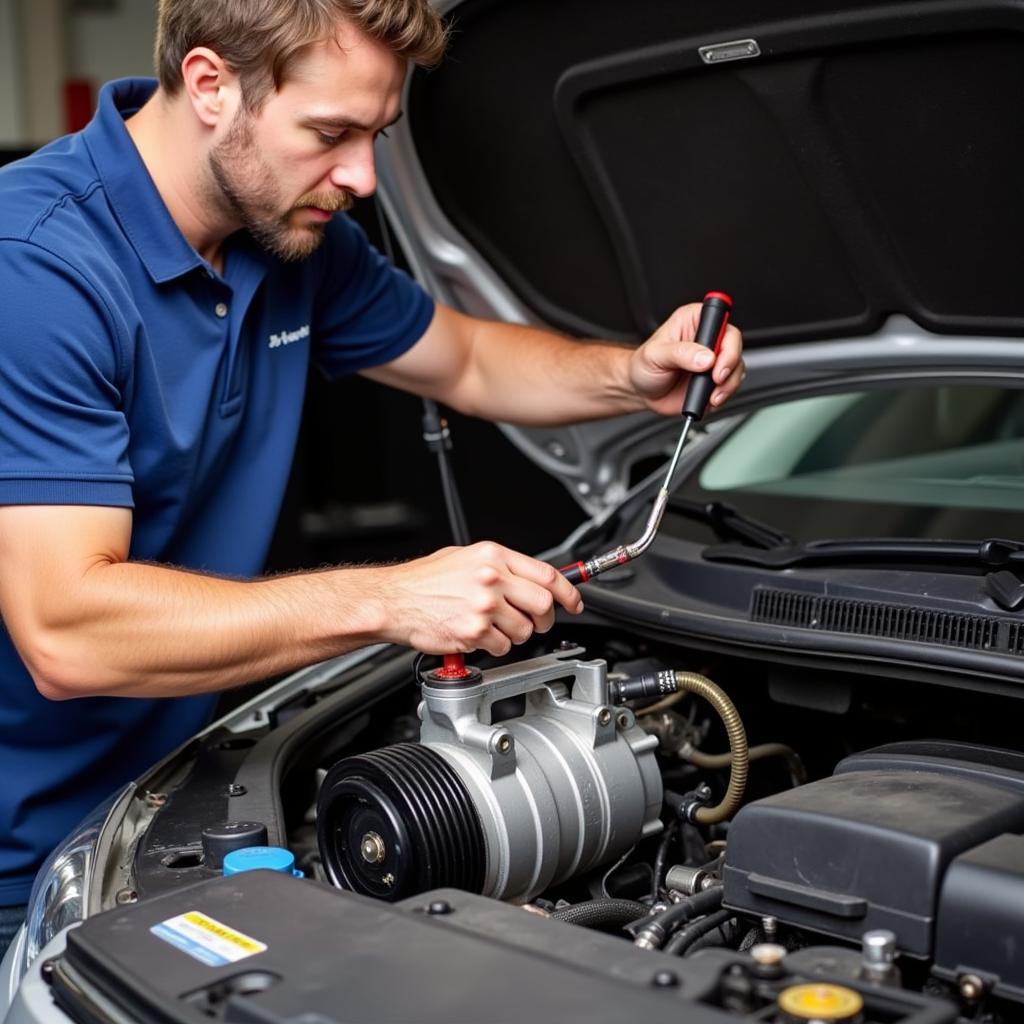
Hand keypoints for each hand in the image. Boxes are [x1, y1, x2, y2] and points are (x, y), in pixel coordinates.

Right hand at [375, 542, 583, 655]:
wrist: (394, 600)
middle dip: (544, 619)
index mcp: (494, 557)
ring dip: (516, 635)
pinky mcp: (474, 632)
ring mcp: (484, 606)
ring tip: (494, 628)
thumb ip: (501, 567)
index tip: (575, 602)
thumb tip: (531, 579)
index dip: (569, 592)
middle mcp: (492, 579)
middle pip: (544, 604)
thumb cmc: (424, 580)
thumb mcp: (465, 557)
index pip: (548, 574)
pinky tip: (479, 636)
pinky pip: (502, 647)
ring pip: (525, 630)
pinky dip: (495, 646)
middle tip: (535, 623)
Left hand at [628, 302, 744, 416]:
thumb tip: (705, 358)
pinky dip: (725, 394)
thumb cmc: (643, 366)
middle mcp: (707, 338)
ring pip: (737, 367)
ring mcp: (714, 360)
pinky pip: (731, 385)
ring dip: (728, 384)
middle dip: (729, 365)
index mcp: (694, 321)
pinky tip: (710, 398)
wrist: (641, 391)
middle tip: (716, 379)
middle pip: (734, 345)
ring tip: (711, 394)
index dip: (724, 340)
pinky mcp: (716, 380)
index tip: (715, 360)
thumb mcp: (655, 355)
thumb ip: (680, 354)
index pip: (720, 321)